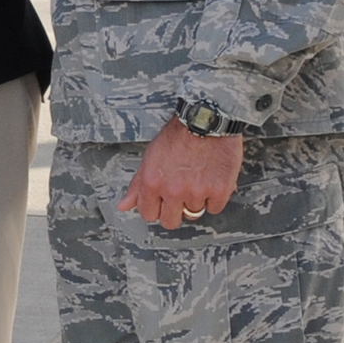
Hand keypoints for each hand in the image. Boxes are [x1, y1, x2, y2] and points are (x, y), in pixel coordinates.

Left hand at [119, 119, 243, 229]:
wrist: (207, 120)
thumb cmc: (178, 135)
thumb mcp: (150, 157)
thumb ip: (137, 185)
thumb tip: (124, 206)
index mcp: (152, 183)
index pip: (148, 214)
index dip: (156, 208)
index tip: (162, 202)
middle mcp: (173, 190)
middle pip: (170, 222)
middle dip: (174, 211)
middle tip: (181, 195)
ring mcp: (197, 192)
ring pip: (194, 213)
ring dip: (196, 200)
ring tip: (197, 179)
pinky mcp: (219, 190)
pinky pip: (214, 208)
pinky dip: (214, 198)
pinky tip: (211, 181)